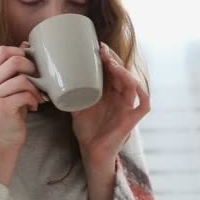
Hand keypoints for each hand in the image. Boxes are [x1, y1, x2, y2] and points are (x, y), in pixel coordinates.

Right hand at [0, 42, 46, 148]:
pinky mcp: (0, 107)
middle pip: (14, 61)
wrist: (5, 140)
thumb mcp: (13, 88)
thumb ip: (16, 70)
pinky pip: (23, 94)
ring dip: (35, 87)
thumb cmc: (12, 113)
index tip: (32, 65)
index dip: (21, 53)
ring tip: (38, 96)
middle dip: (32, 68)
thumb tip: (26, 44)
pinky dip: (33, 99)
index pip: (3, 51)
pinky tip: (34, 106)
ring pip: (21, 78)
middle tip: (39, 80)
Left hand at [71, 42, 150, 166]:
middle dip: (113, 60)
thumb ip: (71, 93)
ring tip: (112, 64)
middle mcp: (119, 96)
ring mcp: (127, 107)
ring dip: (123, 72)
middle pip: (121, 73)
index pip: (111, 70)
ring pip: (132, 84)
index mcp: (108, 92)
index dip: (107, 58)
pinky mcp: (132, 119)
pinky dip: (142, 93)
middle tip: (102, 51)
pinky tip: (134, 84)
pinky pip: (144, 104)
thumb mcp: (76, 106)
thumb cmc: (86, 129)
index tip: (97, 47)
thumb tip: (56, 78)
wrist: (91, 152)